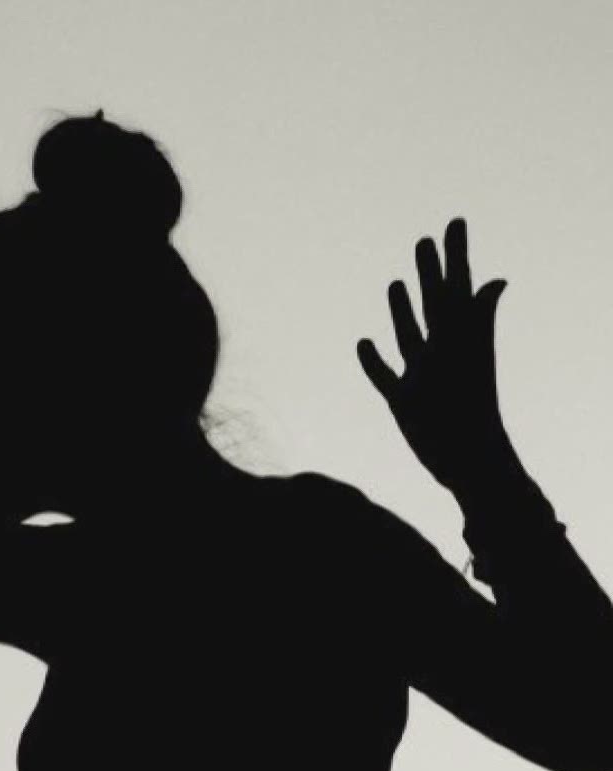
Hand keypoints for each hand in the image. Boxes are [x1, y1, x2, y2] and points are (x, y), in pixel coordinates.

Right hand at [358, 217, 518, 497]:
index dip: (455, 254)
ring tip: (396, 283)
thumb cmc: (470, 413)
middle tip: (425, 241)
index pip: (455, 285)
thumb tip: (496, 282)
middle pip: (433, 302)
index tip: (455, 222)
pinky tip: (363, 342)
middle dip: (430, 272)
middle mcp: (441, 350)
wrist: (468, 460)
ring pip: (409, 333)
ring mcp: (422, 374)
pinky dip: (374, 358)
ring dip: (402, 309)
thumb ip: (476, 320)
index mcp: (459, 335)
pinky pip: (385, 373)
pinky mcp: (404, 399)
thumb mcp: (469, 360)